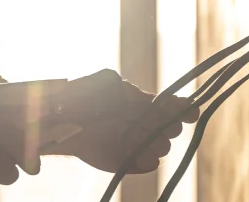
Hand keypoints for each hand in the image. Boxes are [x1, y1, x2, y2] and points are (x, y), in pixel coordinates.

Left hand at [42, 70, 198, 173]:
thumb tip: (162, 104)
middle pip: (172, 128)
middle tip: (148, 122)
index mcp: (142, 104)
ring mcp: (137, 144)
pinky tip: (130, 148)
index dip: (184, 109)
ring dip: (152, 140)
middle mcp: (144, 124)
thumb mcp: (109, 85)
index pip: (173, 107)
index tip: (189, 112)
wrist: (58, 120)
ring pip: (162, 146)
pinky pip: (149, 162)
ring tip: (128, 133)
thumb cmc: (82, 97)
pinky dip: (144, 157)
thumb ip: (136, 95)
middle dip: (166, 125)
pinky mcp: (129, 160)